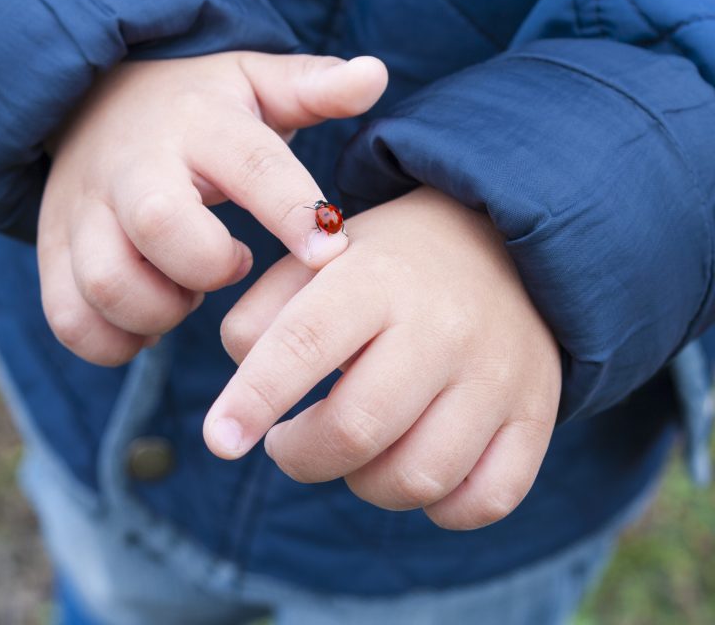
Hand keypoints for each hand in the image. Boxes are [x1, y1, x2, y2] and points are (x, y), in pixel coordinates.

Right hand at [38, 52, 386, 365]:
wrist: (96, 101)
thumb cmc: (199, 107)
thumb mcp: (257, 83)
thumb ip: (314, 87)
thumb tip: (375, 74)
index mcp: (202, 124)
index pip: (252, 165)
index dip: (294, 213)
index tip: (331, 255)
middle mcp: (136, 165)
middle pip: (160, 224)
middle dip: (208, 265)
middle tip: (231, 263)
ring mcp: (85, 209)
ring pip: (108, 282)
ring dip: (161, 309)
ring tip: (187, 291)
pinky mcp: (54, 248)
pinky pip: (70, 319)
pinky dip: (114, 340)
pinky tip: (151, 317)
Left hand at [205, 187, 560, 529]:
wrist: (497, 247)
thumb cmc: (390, 264)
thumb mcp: (319, 260)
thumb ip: (262, 314)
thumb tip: (243, 389)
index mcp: (376, 279)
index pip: (304, 342)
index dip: (254, 399)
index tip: (220, 439)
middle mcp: (444, 326)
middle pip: (357, 429)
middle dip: (302, 456)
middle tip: (288, 442)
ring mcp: (497, 375)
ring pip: (417, 478)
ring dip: (364, 483)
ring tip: (354, 448)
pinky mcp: (534, 414)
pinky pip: (485, 500)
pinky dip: (438, 507)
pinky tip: (415, 467)